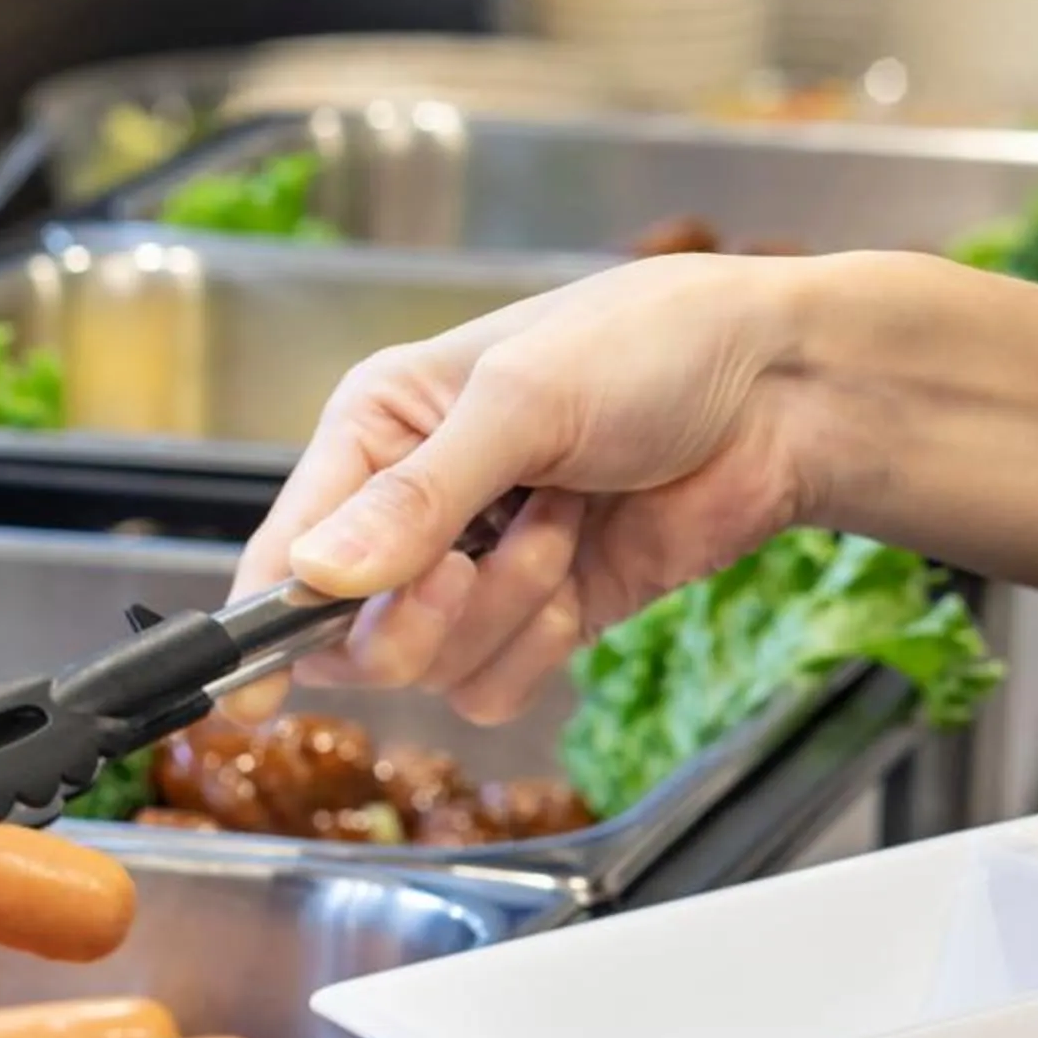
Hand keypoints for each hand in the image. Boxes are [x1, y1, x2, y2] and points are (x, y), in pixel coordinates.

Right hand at [227, 252, 834, 722]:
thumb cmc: (654, 347)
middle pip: (347, 634)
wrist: (786, 393)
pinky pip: (491, 687)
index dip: (263, 622)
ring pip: (425, 667)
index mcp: (375, 432)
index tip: (250, 690)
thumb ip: (417, 497)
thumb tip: (316, 576)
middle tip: (466, 564)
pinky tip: (580, 574)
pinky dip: (537, 645)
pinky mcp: (534, 619)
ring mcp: (472, 571)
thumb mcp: (522, 401)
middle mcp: (407, 508)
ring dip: (501, 610)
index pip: (284, 549)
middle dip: (415, 614)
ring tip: (562, 525)